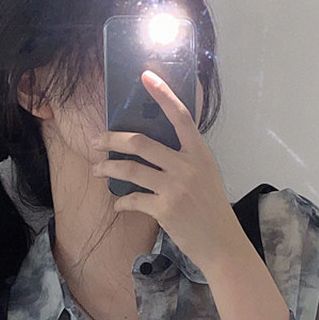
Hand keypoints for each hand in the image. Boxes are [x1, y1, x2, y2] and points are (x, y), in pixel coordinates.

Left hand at [90, 70, 243, 273]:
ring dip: (107, 168)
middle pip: (140, 142)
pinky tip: (118, 204)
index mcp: (199, 153)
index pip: (180, 116)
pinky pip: (132, 199)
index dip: (162, 95)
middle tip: (95, 141)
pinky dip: (121, 202)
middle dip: (111, 139)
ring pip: (130, 169)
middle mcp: (187, 166)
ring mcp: (175, 188)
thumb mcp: (206, 176)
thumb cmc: (212, 210)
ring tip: (96, 169)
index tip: (146, 76)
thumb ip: (186, 159)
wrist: (222, 243)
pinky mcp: (164, 209)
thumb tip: (154, 149)